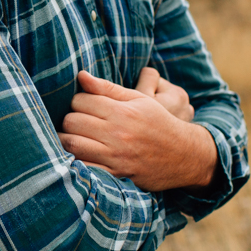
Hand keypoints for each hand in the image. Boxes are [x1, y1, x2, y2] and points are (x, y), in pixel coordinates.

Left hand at [60, 70, 216, 192]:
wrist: (184, 155)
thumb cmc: (158, 123)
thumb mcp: (139, 100)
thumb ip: (108, 88)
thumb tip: (81, 75)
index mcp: (123, 111)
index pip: (81, 100)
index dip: (77, 101)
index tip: (83, 106)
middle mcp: (118, 133)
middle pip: (73, 121)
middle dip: (69, 119)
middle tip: (76, 121)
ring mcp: (116, 155)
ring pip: (73, 143)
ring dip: (66, 139)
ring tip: (72, 136)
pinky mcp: (115, 174)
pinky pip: (84, 167)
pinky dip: (75, 160)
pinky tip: (77, 155)